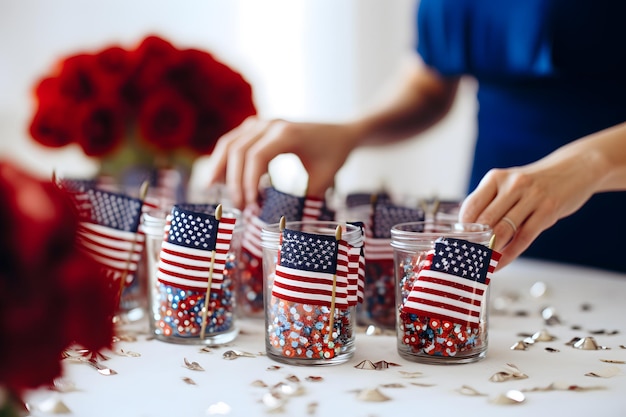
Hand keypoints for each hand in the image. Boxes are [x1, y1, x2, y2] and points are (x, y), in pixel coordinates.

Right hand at [205, 116, 360, 207]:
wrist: (341, 132)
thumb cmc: (333, 155)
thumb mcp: (323, 178)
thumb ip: (305, 200)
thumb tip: (287, 228)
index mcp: (286, 134)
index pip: (256, 156)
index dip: (248, 182)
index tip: (251, 205)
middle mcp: (270, 124)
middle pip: (238, 150)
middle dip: (234, 181)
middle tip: (237, 206)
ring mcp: (261, 123)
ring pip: (229, 142)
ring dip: (219, 167)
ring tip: (212, 189)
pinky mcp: (257, 126)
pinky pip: (233, 141)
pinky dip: (224, 159)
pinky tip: (222, 178)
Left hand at [459, 153, 598, 268]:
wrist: (574, 169)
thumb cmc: (535, 183)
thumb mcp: (509, 185)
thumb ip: (490, 203)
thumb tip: (468, 231)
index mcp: (496, 178)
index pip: (471, 206)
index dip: (463, 228)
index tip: (458, 242)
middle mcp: (513, 185)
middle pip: (486, 220)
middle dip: (475, 243)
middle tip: (467, 258)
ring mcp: (532, 197)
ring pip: (504, 230)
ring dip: (490, 251)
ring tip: (481, 264)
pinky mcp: (548, 211)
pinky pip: (524, 238)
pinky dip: (509, 254)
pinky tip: (500, 263)